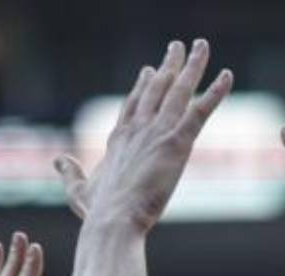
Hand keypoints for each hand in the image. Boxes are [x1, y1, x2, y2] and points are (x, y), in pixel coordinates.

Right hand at [54, 39, 233, 233]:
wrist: (113, 220)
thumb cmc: (97, 213)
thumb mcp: (78, 191)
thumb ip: (69, 174)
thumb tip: (57, 161)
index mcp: (118, 139)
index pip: (133, 105)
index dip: (141, 86)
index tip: (148, 70)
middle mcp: (137, 128)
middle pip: (155, 89)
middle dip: (167, 66)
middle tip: (176, 48)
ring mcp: (156, 132)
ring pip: (178, 91)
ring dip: (192, 66)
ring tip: (201, 46)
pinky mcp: (176, 143)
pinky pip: (199, 111)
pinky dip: (215, 93)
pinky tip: (226, 76)